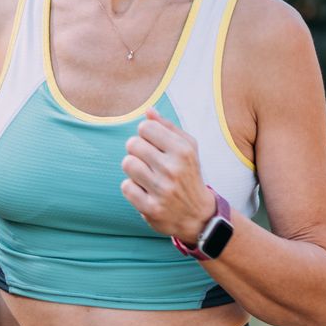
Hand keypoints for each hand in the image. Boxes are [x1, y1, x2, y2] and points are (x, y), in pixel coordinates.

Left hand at [121, 108, 214, 242]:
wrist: (198, 215)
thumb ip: (169, 128)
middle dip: (137, 150)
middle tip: (148, 160)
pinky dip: (133, 187)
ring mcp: (162, 190)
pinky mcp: (151, 208)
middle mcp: (173, 169)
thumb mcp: (188, 149)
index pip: (146, 127)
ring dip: (133, 168)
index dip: (146, 135)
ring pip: (127, 164)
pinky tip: (145, 190)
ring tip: (145, 174)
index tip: (153, 145)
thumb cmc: (189, 175)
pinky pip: (126, 186)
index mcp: (184, 151)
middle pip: (133, 144)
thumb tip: (148, 110)